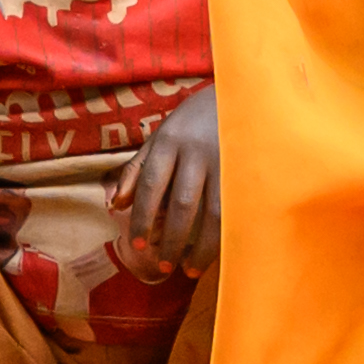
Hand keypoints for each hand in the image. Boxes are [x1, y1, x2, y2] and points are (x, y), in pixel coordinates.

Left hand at [118, 88, 223, 277]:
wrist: (240, 94)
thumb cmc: (192, 122)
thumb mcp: (159, 137)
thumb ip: (136, 170)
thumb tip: (116, 205)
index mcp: (169, 141)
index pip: (151, 185)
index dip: (142, 218)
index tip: (136, 246)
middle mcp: (196, 152)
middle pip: (182, 204)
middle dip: (171, 240)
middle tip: (163, 267)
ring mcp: (226, 162)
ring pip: (215, 212)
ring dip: (201, 246)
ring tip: (189, 269)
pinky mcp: (248, 171)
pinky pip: (236, 210)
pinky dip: (226, 235)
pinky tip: (218, 251)